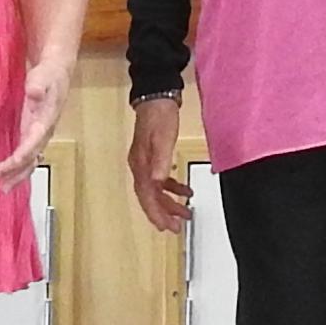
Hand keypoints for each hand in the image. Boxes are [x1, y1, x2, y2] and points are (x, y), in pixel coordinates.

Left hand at [0, 51, 72, 187]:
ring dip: (18, 174)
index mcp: (46, 120)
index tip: (9, 164)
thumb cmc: (48, 74)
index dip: (23, 154)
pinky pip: (28, 155)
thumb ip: (37, 85)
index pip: (34, 141)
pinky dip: (19, 166)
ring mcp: (40, 134)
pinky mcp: (34, 133)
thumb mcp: (43, 76)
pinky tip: (10, 175)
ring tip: (2, 187)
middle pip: (32, 157)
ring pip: (31, 160)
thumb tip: (34, 92)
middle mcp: (44, 131)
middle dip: (17, 172)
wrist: (58, 72)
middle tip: (0, 184)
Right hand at [127, 96, 191, 233]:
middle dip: (163, 214)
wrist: (157, 96)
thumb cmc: (159, 116)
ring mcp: (146, 162)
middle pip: (150, 197)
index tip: (167, 227)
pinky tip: (185, 191)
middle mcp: (140, 166)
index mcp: (141, 165)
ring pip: (156, 190)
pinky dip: (173, 188)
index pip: (147, 196)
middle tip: (176, 227)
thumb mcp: (163, 139)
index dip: (156, 213)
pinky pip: (161, 179)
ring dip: (170, 203)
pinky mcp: (153, 156)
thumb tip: (158, 183)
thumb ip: (162, 162)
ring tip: (185, 213)